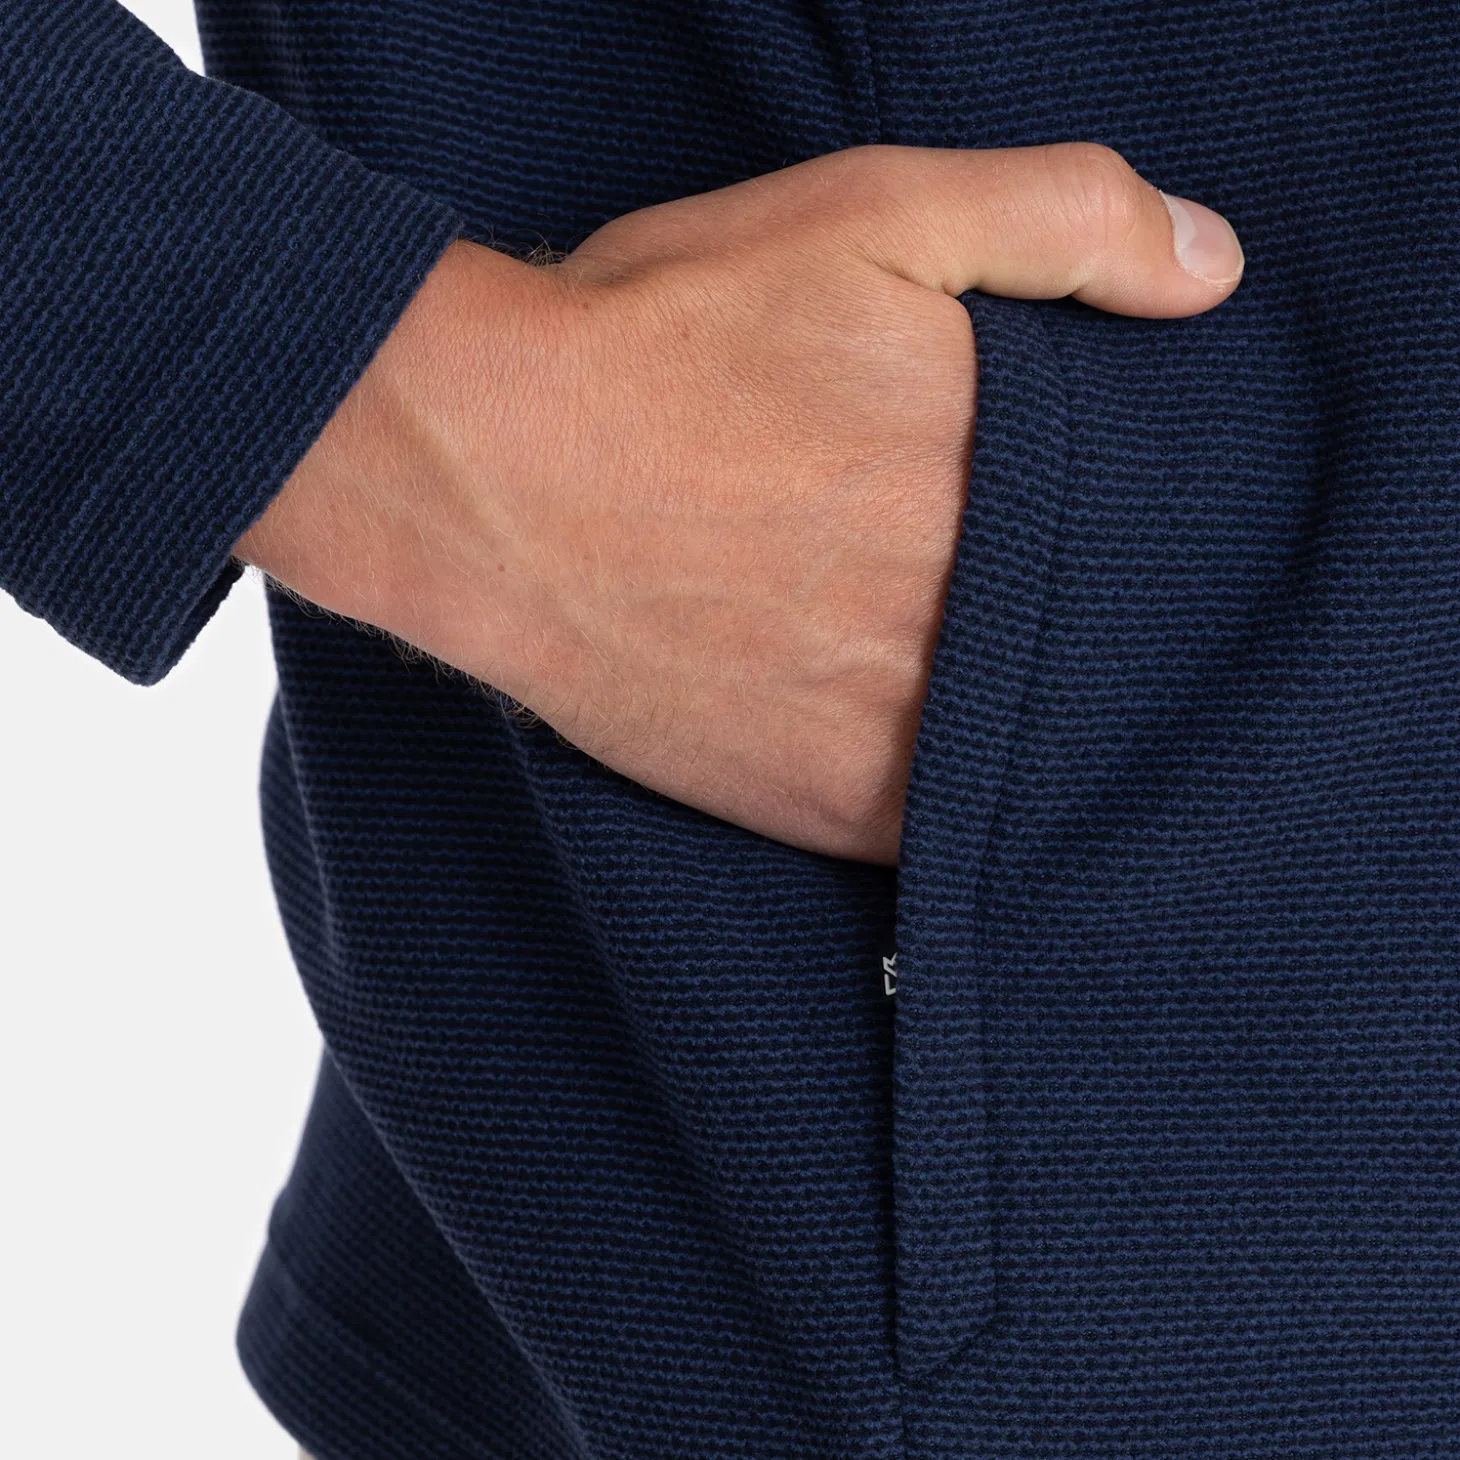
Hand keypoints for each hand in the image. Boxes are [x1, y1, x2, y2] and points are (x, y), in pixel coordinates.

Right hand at [235, 143, 1242, 864]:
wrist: (486, 473)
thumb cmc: (664, 339)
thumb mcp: (871, 216)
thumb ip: (1064, 220)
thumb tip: (1213, 273)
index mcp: (1007, 502)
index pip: (1158, 552)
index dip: (1151, 541)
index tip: (1128, 529)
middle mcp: (966, 645)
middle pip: (1095, 665)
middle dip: (1090, 637)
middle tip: (1053, 603)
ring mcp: (893, 747)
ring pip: (1027, 767)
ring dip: (1033, 734)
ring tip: (996, 682)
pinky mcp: (814, 812)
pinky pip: (934, 838)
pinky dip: (953, 803)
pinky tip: (929, 748)